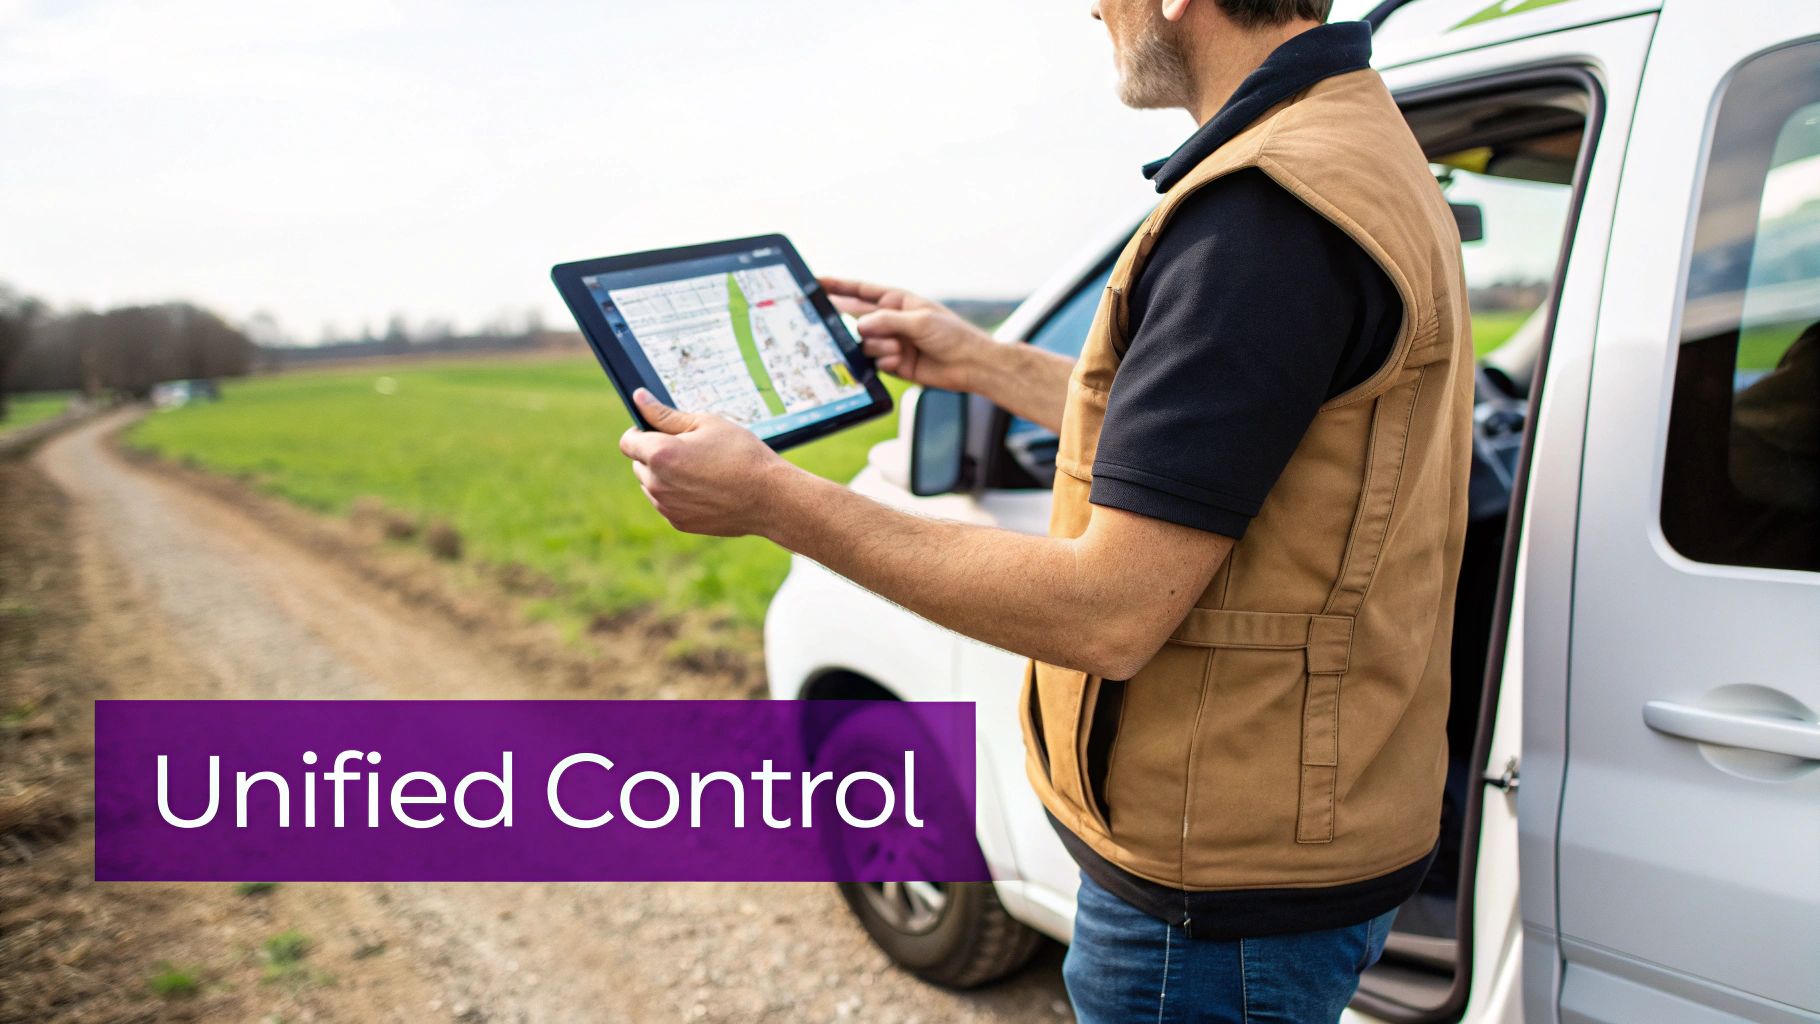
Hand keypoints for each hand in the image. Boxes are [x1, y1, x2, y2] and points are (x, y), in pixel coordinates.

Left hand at [618, 389, 794, 537]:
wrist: (769, 497)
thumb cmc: (742, 454)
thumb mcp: (706, 423)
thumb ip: (666, 414)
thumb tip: (639, 398)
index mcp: (660, 454)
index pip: (628, 441)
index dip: (642, 432)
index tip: (661, 431)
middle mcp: (657, 484)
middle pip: (639, 464)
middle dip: (656, 455)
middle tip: (691, 450)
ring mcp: (666, 506)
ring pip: (652, 485)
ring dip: (665, 476)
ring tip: (701, 471)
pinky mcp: (678, 522)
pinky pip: (667, 504)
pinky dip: (678, 495)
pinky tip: (706, 489)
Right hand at [820, 276, 992, 392]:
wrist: (970, 365)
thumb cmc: (953, 336)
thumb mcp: (920, 321)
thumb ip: (888, 321)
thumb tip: (860, 326)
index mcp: (897, 301)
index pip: (860, 290)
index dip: (837, 285)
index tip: (815, 281)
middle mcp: (890, 320)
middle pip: (855, 316)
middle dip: (843, 318)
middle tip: (824, 319)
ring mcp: (890, 342)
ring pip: (865, 343)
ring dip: (878, 346)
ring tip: (898, 349)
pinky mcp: (892, 363)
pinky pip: (875, 362)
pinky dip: (885, 361)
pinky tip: (900, 361)